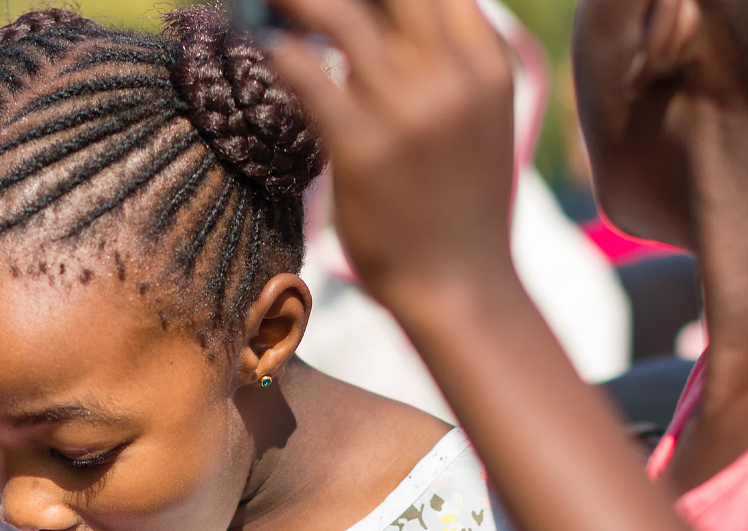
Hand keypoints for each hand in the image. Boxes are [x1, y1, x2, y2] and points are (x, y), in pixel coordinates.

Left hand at [263, 0, 517, 305]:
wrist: (460, 284)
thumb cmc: (456, 203)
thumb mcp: (473, 118)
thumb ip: (435, 65)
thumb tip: (368, 21)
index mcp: (487, 63)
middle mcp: (453, 74)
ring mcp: (409, 108)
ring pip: (338, 14)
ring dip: (291, 2)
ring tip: (260, 0)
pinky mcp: (362, 145)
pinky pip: (305, 73)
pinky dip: (278, 52)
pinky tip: (264, 50)